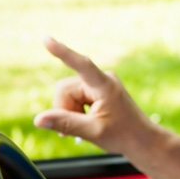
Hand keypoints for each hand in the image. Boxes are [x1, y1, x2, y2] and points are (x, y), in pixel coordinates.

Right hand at [34, 37, 162, 158]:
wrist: (141, 139)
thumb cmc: (124, 135)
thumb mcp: (92, 132)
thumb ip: (65, 123)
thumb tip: (38, 119)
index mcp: (105, 86)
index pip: (82, 65)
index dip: (62, 52)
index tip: (47, 39)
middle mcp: (102, 79)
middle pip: (64, 89)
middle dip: (65, 110)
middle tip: (76, 130)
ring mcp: (99, 83)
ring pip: (66, 95)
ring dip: (69, 112)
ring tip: (85, 126)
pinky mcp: (96, 89)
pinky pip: (73, 97)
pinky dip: (74, 111)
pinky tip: (84, 122)